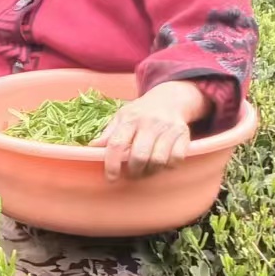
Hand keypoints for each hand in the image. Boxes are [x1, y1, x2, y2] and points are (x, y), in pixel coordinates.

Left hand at [91, 81, 208, 179]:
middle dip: (134, 172)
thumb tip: (91, 148)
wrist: (171, 98)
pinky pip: (176, 159)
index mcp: (130, 119)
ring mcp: (168, 128)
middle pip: (139, 156)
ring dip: (150, 171)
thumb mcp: (122, 116)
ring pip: (158, 160)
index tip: (111, 178)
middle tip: (131, 175)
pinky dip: (168, 166)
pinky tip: (162, 163)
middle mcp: (149, 123)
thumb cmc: (142, 111)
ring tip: (146, 171)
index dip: (111, 164)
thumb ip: (108, 133)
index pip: (116, 144)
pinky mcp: (184, 134)